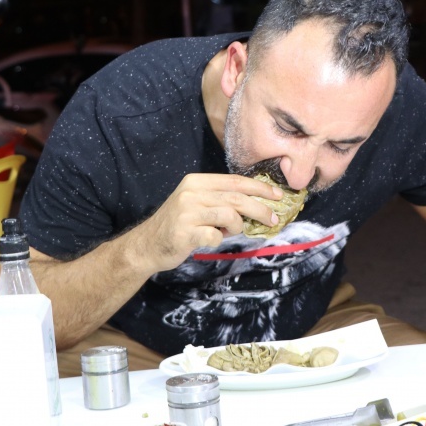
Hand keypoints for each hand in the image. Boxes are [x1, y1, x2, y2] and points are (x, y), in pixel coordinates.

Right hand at [127, 173, 282, 273]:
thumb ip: (221, 199)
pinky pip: (215, 236)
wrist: (147, 244)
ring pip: (229, 215)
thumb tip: (257, 203)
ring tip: (232, 231)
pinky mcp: (185, 233)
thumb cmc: (178, 224)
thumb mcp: (197, 203)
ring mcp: (187, 212)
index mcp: (197, 181)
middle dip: (260, 208)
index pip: (235, 181)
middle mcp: (192, 193)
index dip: (259, 188)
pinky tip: (210, 239)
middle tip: (273, 219)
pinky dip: (218, 239)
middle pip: (236, 198)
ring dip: (238, 226)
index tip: (278, 195)